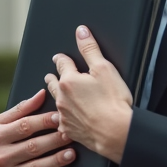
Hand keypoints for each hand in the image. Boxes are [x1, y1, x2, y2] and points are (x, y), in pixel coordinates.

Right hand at [0, 89, 75, 166]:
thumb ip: (20, 110)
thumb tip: (42, 94)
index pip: (24, 127)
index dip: (43, 122)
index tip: (59, 117)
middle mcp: (1, 157)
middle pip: (33, 147)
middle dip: (54, 140)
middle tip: (71, 134)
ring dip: (56, 161)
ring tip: (72, 153)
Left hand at [45, 25, 132, 163]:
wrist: (116, 133)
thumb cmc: (113, 102)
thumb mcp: (104, 68)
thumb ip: (90, 49)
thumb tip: (81, 32)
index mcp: (68, 80)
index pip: (62, 63)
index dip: (61, 58)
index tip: (59, 57)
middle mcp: (61, 97)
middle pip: (52, 83)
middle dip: (52, 77)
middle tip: (51, 75)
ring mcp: (63, 115)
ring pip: (55, 102)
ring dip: (56, 97)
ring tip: (57, 95)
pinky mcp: (68, 130)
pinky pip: (61, 120)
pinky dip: (63, 117)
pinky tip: (66, 118)